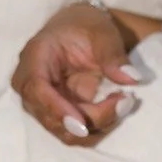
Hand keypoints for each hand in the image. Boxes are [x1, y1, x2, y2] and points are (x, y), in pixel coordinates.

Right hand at [12, 4, 157, 147]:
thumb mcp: (102, 32)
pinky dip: (98, 128)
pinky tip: (115, 108)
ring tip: (123, 101)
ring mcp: (42, 104)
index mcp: (35, 57)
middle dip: (90, 119)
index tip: (82, 124)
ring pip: (65, 132)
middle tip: (124, 101)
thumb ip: (113, 55)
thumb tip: (131, 79)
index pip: (36, 90)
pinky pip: (75, 134)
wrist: (81, 33)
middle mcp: (31, 85)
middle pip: (51, 118)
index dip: (57, 110)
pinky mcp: (57, 116)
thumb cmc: (86, 27)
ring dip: (97, 126)